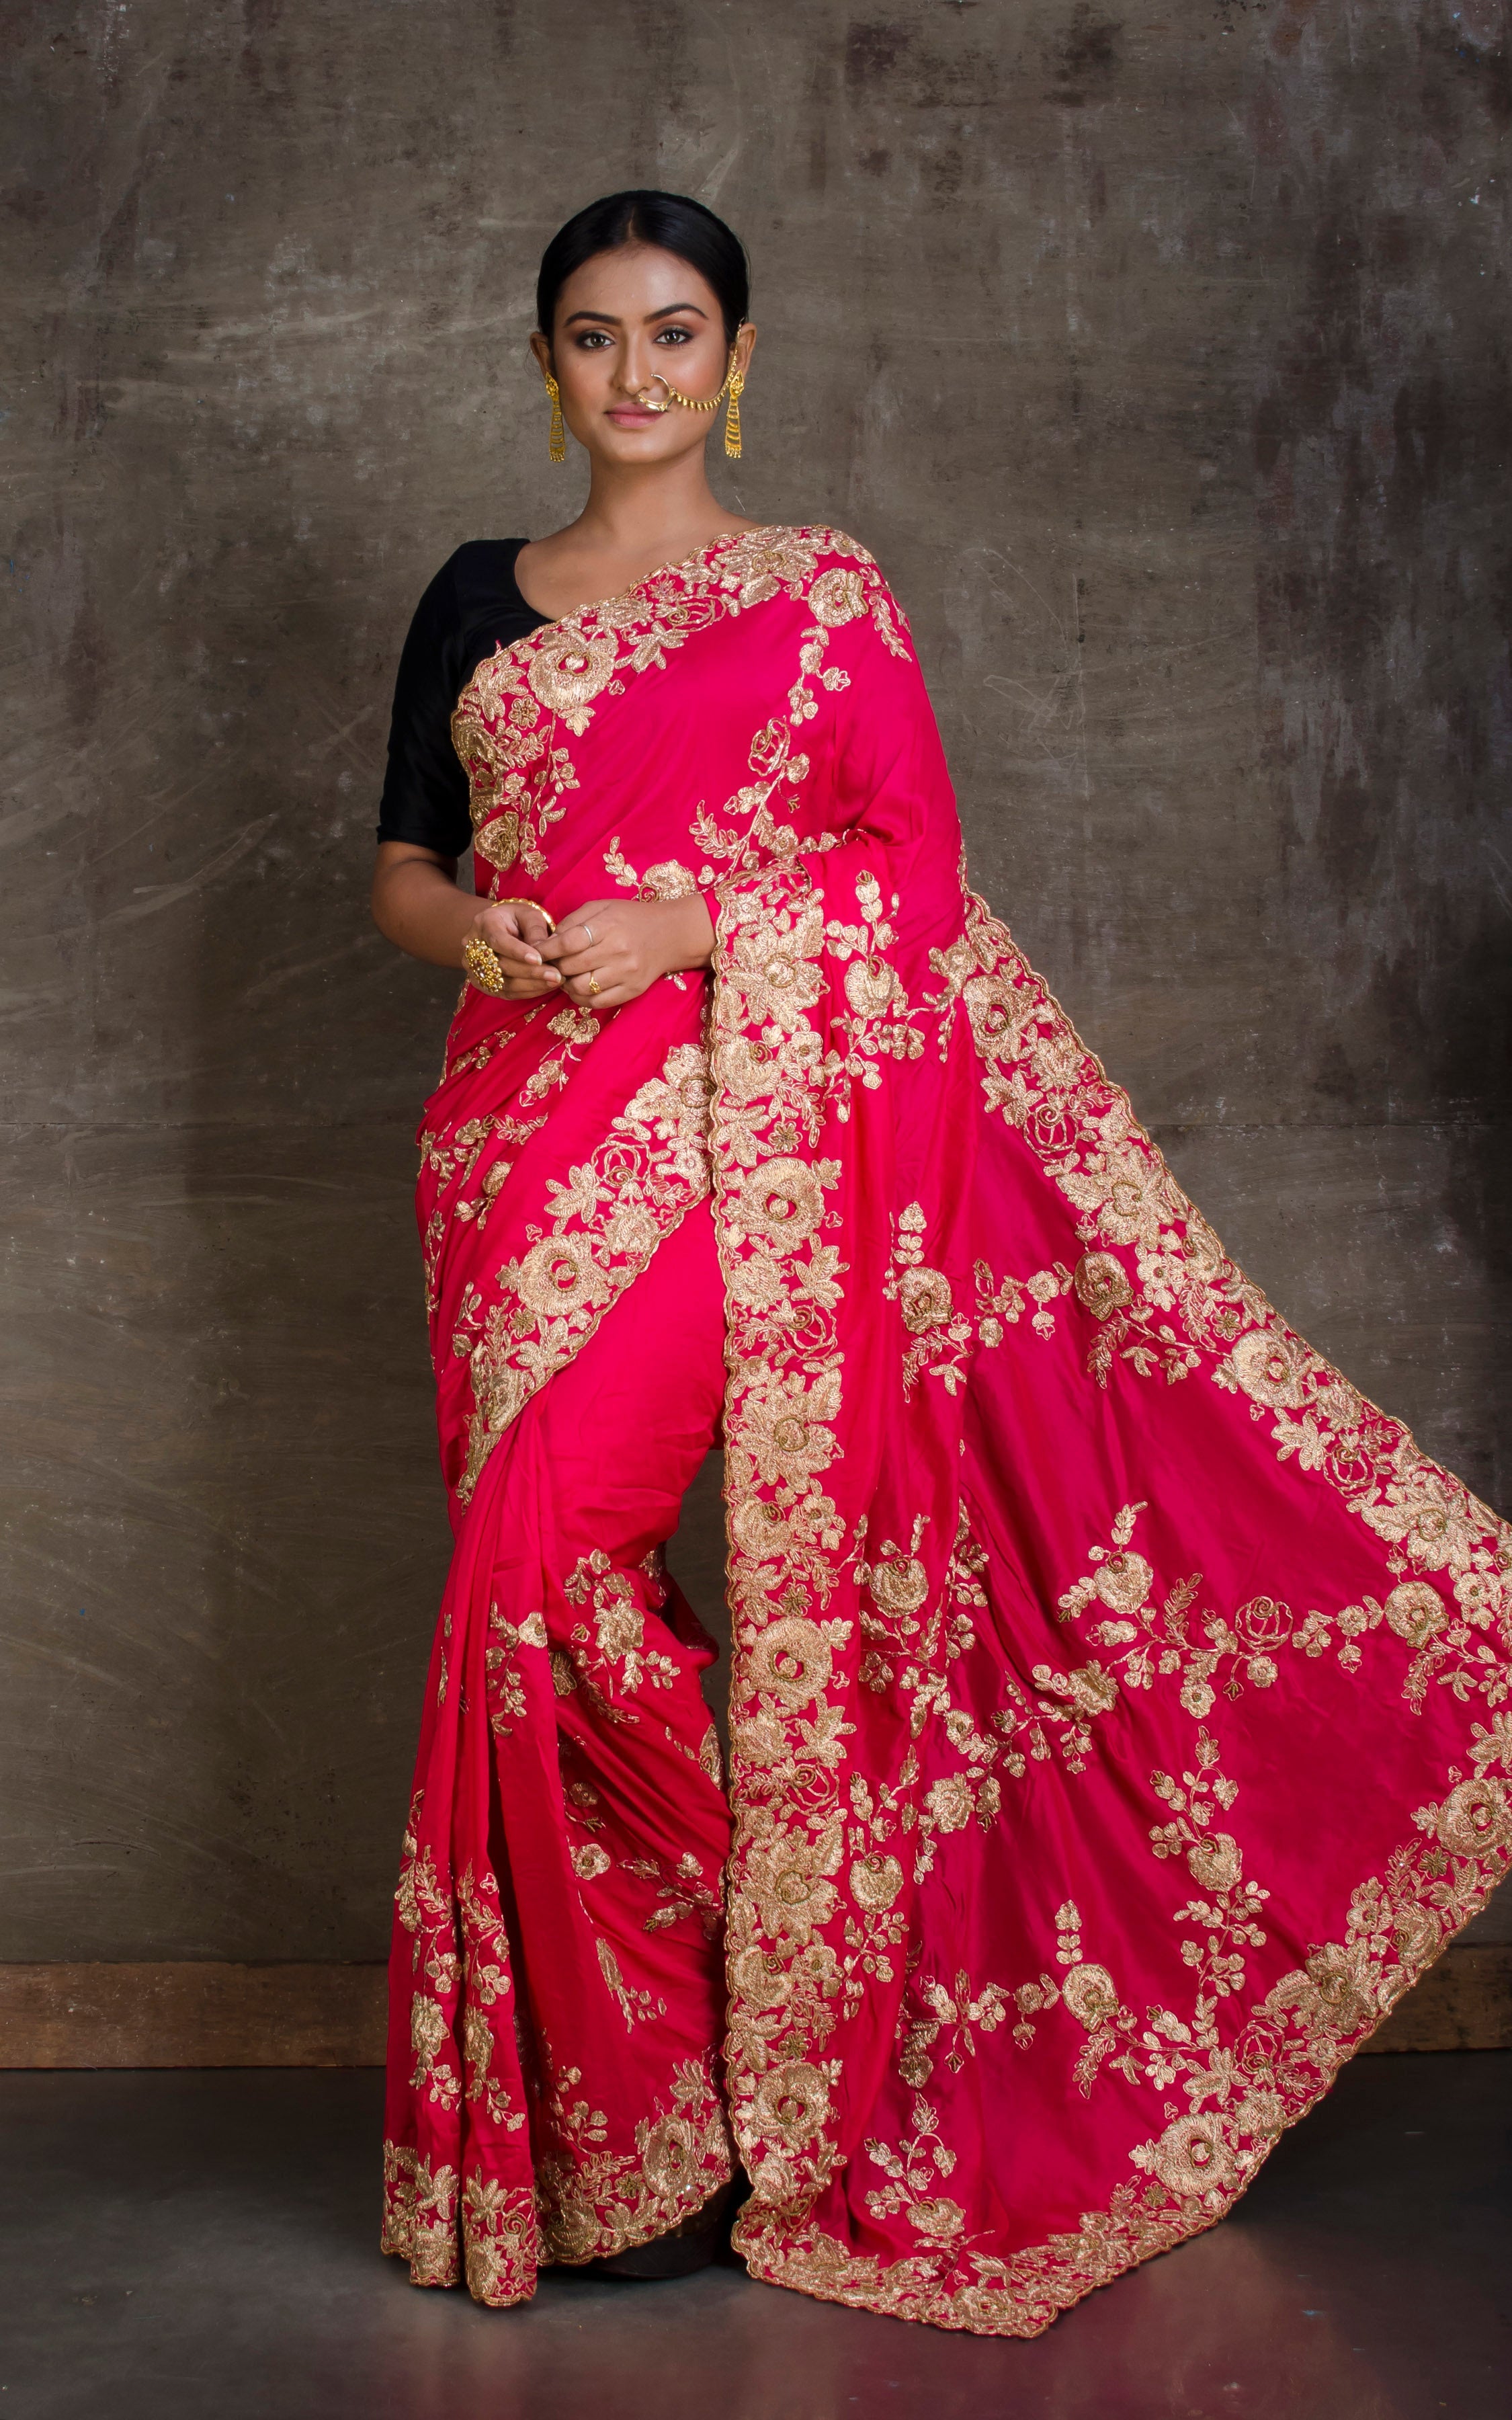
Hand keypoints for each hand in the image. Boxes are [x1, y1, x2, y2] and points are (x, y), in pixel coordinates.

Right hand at [464, 899, 562, 998]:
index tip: (539, 959)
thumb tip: (543, 952)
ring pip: (503, 983)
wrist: (502, 928)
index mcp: (484, 923)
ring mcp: (475, 967)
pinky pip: (505, 992)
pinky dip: (528, 992)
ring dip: (532, 985)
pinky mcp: (483, 983)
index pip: (498, 940)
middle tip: (557, 975)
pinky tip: (546, 987)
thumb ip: (535, 930)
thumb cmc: (519, 919)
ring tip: (556, 982)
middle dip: (531, 972)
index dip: (518, 952)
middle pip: (501, 965)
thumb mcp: (529, 915)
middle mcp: (473, 946)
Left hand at [539, 894, 714, 1010]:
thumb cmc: (630, 918)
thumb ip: (573, 921)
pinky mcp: (632, 990)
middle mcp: (618, 951)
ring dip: (566, 985)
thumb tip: (547, 942)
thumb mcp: (602, 907)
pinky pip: (597, 1002)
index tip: (536, 952)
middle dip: (554, 967)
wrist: (670, 934)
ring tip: (565, 977)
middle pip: (571, 967)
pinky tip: (579, 988)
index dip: (547, 950)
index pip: (568, 942)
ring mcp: (626, 973)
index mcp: (608, 926)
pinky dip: (581, 998)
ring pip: (581, 988)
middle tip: (549, 965)